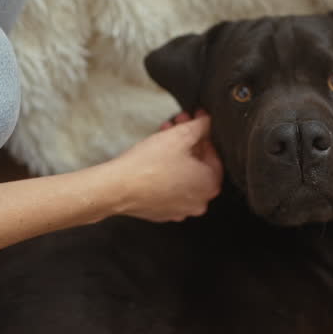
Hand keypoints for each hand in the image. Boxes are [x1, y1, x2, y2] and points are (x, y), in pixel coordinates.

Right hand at [106, 111, 222, 221]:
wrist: (118, 188)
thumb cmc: (150, 163)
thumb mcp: (180, 136)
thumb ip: (201, 126)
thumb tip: (209, 121)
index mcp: (210, 185)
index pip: (214, 155)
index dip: (203, 134)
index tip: (194, 121)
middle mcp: (200, 202)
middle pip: (198, 165)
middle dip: (188, 141)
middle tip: (177, 124)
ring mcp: (181, 210)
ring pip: (184, 176)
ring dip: (177, 154)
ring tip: (163, 135)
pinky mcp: (162, 213)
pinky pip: (170, 189)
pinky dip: (167, 173)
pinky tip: (155, 158)